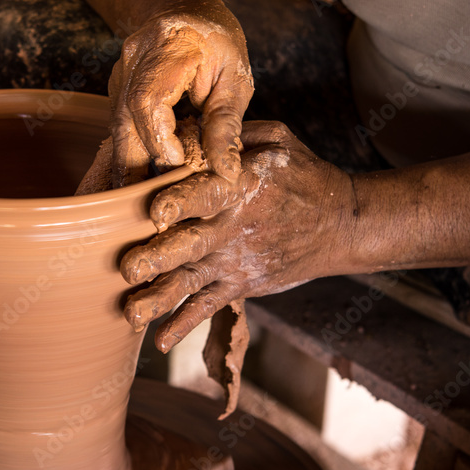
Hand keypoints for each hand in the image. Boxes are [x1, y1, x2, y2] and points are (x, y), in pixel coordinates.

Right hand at [109, 6, 253, 185]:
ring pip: (116, 132)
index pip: (148, 102)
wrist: (184, 8)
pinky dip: (131, 154)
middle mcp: (132, 62)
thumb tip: (226, 173)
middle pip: (123, 124)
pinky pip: (119, 129)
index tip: (178, 164)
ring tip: (144, 200)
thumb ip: (226, 125)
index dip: (159, 139)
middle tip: (154, 202)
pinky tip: (142, 180)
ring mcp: (118, 77)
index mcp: (167, 49)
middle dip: (136, 168)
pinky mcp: (115, 91)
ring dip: (130, 167)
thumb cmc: (216, 42)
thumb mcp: (235, 79)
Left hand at [121, 121, 356, 350]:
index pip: (207, 195)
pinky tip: (159, 341)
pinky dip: (184, 325)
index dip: (179, 202)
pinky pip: (208, 307)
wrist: (341, 224)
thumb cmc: (302, 176)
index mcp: (242, 188)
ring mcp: (236, 261)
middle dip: (157, 257)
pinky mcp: (240, 284)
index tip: (154, 212)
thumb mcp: (276, 140)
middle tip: (128, 268)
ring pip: (191, 282)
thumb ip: (231, 133)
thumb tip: (184, 128)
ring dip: (159, 298)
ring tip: (130, 314)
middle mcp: (234, 229)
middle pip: (190, 245)